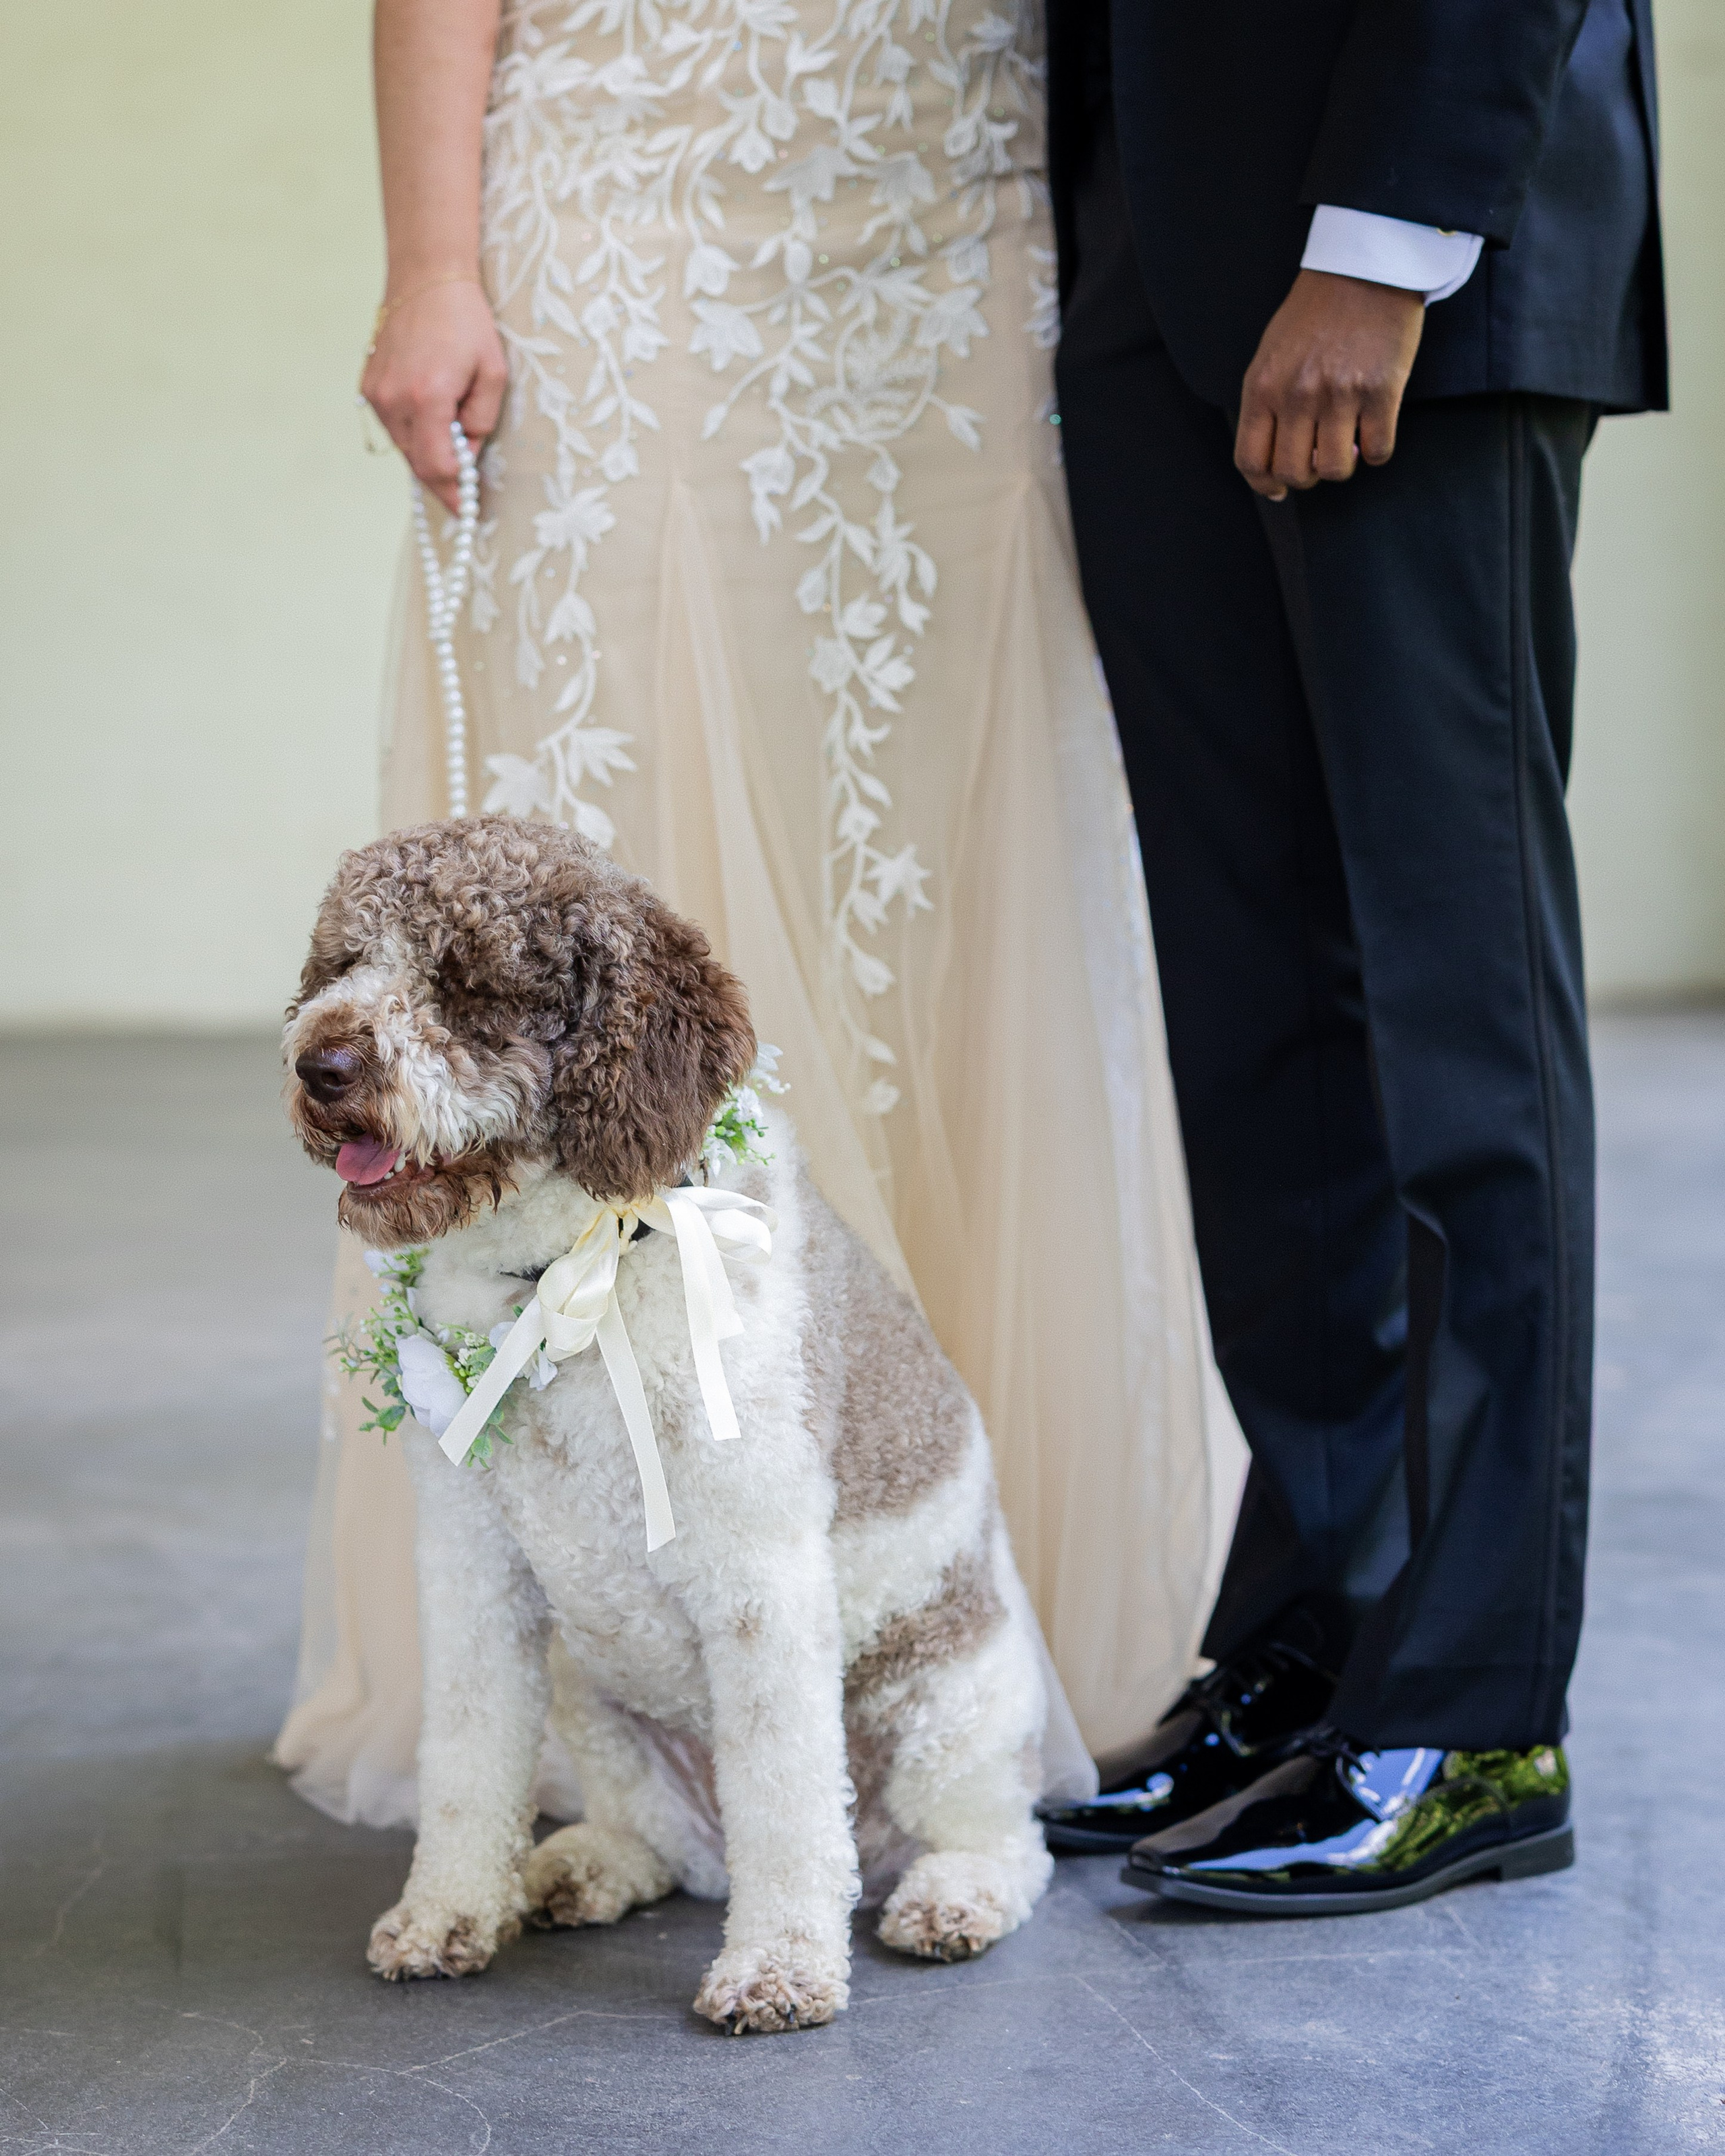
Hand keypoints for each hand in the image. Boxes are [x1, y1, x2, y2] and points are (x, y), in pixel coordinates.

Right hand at [362, 279, 507, 511]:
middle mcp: (394, 400)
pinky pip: (393, 426)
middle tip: (465, 495)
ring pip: (404, 448)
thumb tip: (468, 455)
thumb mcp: (492, 373)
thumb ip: (481, 422)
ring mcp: (376, 394)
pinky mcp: (369, 386)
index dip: (455, 494)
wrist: (425, 277)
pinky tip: (432, 420)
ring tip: (454, 441)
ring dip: (428, 455)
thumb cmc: (466, 321)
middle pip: (418, 464)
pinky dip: (413, 434)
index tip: (468, 511)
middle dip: (443, 481)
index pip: (438, 467)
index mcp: (427, 398)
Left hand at [1235, 269, 1424, 502]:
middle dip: (1306, 476)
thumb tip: (1270, 462)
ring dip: (1342, 465)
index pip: (1251, 460)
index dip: (1264, 484)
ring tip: (1347, 441)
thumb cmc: (1316, 313)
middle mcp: (1296, 395)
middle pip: (1292, 473)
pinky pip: (1377, 451)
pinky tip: (1374, 429)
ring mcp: (1339, 394)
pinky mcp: (1381, 391)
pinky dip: (1376, 451)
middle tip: (1318, 457)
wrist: (1364, 268)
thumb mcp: (1272, 354)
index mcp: (1263, 387)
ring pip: (1335, 469)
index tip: (1278, 488)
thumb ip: (1265, 402)